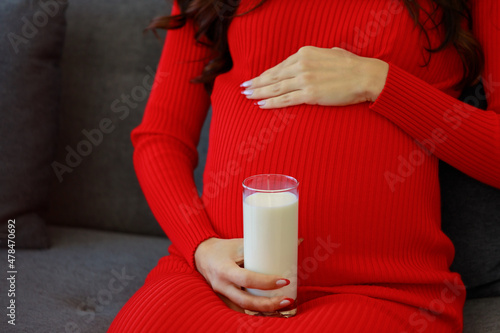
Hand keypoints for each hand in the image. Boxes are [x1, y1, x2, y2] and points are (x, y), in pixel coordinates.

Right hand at [194, 237, 292, 312]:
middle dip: (269, 304)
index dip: (266, 282)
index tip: (284, 280)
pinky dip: (256, 311)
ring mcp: (223, 295)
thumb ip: (264, 245)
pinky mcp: (225, 299)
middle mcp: (222, 285)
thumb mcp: (240, 243)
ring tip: (283, 307)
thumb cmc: (224, 248)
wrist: (201, 256)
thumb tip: (297, 241)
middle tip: (287, 300)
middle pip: (246, 301)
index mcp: (224, 269)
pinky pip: (242, 309)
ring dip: (265, 311)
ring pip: (245, 309)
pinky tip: (270, 311)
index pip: (247, 279)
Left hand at [240, 46, 388, 108]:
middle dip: (256, 83)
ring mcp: (304, 80)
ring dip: (259, 93)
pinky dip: (272, 102)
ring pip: (276, 88)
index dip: (265, 74)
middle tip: (243, 89)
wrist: (366, 76)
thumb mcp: (329, 54)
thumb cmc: (351, 65)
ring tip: (248, 97)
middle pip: (273, 76)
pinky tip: (261, 104)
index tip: (255, 79)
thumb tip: (305, 64)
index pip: (279, 66)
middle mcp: (301, 65)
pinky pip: (286, 99)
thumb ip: (313, 59)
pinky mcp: (310, 95)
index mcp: (305, 53)